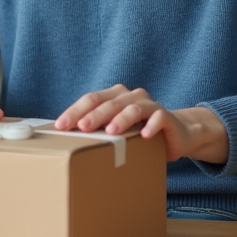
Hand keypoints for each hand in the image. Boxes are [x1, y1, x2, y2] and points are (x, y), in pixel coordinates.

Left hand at [53, 84, 228, 163]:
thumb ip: (98, 131)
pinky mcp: (166, 116)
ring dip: (121, 119)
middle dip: (94, 115)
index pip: (91, 99)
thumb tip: (67, 140)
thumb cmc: (138, 133)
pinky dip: (151, 125)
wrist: (176, 134)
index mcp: (114, 96)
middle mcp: (130, 96)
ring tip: (111, 132)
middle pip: (109, 102)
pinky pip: (158, 118)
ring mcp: (149, 104)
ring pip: (132, 108)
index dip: (75, 111)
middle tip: (82, 127)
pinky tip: (144, 135)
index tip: (60, 125)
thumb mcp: (116, 132)